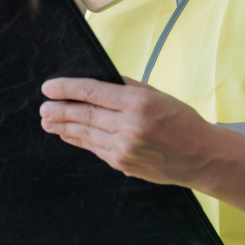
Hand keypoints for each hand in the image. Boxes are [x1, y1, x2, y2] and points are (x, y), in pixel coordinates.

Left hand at [39, 76, 244, 240]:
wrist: (201, 156)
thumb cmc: (182, 120)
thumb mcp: (157, 95)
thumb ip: (127, 87)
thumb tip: (99, 80)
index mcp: (138, 103)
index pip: (92, 92)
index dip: (67, 89)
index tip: (49, 87)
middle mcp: (129, 126)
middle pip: (84, 115)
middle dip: (60, 110)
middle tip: (43, 107)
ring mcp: (125, 148)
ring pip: (86, 134)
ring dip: (64, 127)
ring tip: (48, 121)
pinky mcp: (123, 164)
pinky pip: (96, 149)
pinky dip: (80, 141)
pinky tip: (69, 135)